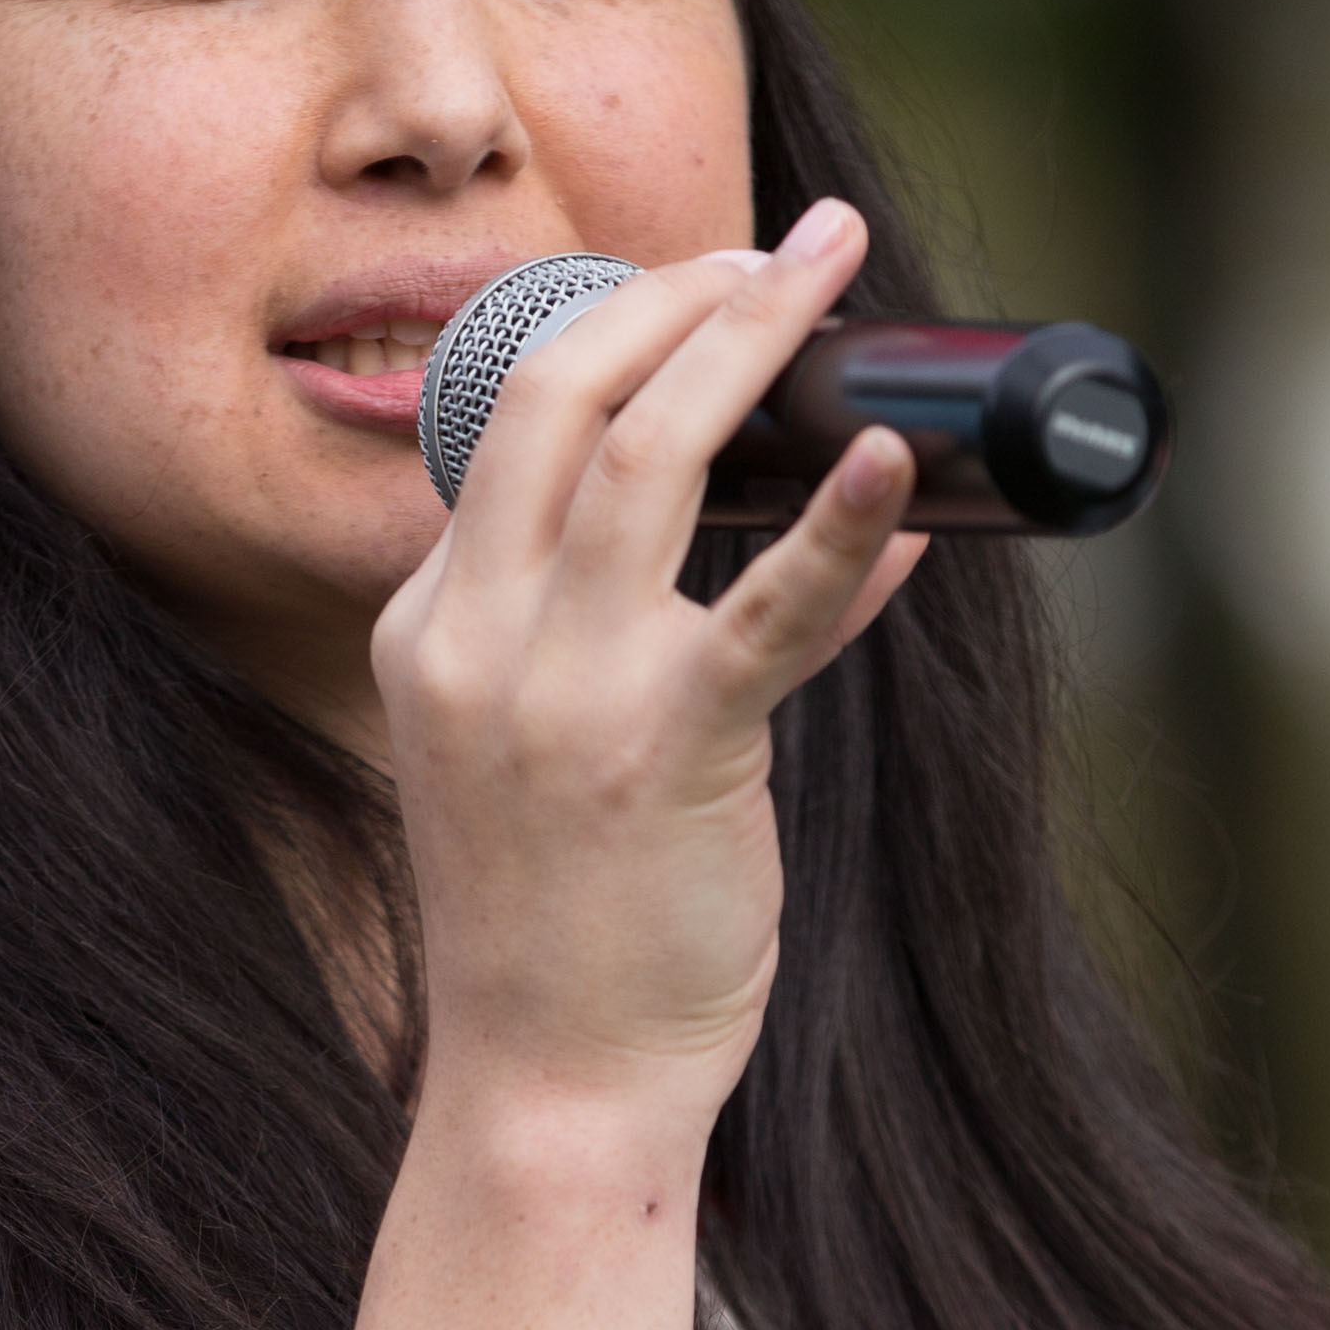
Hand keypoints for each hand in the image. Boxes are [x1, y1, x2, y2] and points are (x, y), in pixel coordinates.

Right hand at [367, 203, 924, 1130]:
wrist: (552, 1084)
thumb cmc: (568, 927)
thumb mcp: (553, 751)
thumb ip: (656, 637)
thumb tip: (851, 532)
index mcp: (429, 628)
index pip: (510, 424)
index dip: (619, 325)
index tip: (707, 279)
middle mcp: (475, 639)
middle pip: (564, 392)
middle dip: (681, 289)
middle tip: (784, 245)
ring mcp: (562, 691)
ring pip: (651, 454)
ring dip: (751, 343)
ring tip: (827, 277)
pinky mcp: (666, 750)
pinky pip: (764, 607)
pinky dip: (841, 524)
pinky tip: (899, 465)